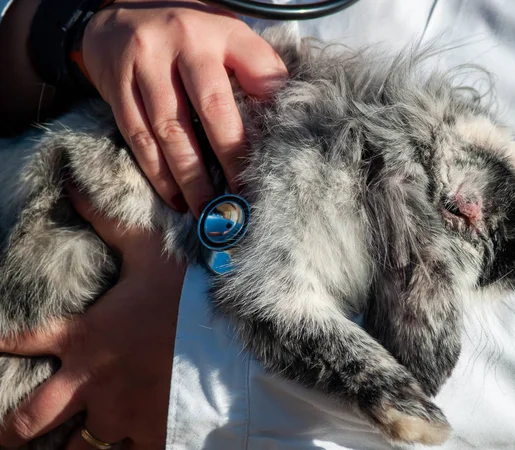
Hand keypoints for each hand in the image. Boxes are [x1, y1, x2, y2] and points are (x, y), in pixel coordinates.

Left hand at [0, 185, 185, 448]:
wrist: (229, 336)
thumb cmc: (187, 294)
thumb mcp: (148, 251)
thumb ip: (109, 222)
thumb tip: (76, 185)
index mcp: (84, 337)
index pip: (24, 340)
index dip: (2, 342)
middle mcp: (90, 383)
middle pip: (31, 419)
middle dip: (12, 431)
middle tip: (7, 435)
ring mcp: (119, 414)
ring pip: (78, 447)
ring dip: (76, 443)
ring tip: (72, 443)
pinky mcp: (150, 433)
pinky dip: (125, 448)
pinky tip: (129, 442)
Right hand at [82, 0, 287, 215]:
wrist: (117, 10)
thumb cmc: (186, 32)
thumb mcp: (226, 33)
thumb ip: (255, 65)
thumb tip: (280, 109)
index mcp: (220, 30)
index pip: (256, 72)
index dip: (268, 117)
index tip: (275, 160)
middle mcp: (182, 43)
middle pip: (211, 109)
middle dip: (230, 159)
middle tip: (242, 198)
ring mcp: (145, 63)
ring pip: (170, 130)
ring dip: (191, 178)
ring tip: (208, 209)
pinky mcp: (117, 86)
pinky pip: (138, 137)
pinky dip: (157, 172)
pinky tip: (174, 197)